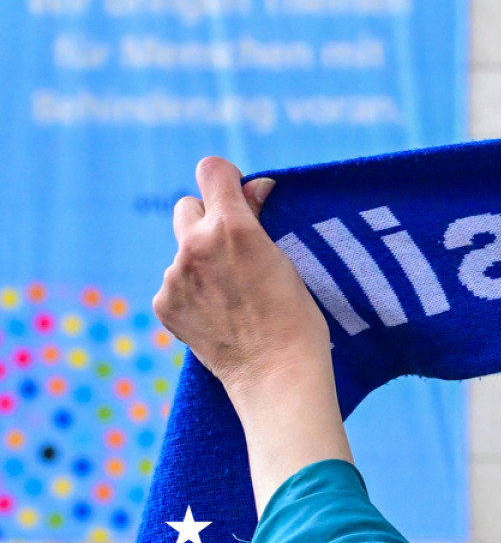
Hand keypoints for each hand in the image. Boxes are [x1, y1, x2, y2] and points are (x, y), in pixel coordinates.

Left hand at [155, 158, 323, 396]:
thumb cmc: (294, 313)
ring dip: (201, 258)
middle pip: (188, 206)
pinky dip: (192, 289)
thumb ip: (256, 217)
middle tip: (235, 247)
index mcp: (231, 227)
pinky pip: (174, 281)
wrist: (275, 372)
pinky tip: (217, 310)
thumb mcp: (284, 256)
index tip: (242, 197)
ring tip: (232, 290)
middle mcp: (194, 247)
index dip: (227, 178)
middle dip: (209, 218)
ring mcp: (173, 277)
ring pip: (182, 249)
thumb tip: (252, 187)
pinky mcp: (164, 304)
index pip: (211, 170)